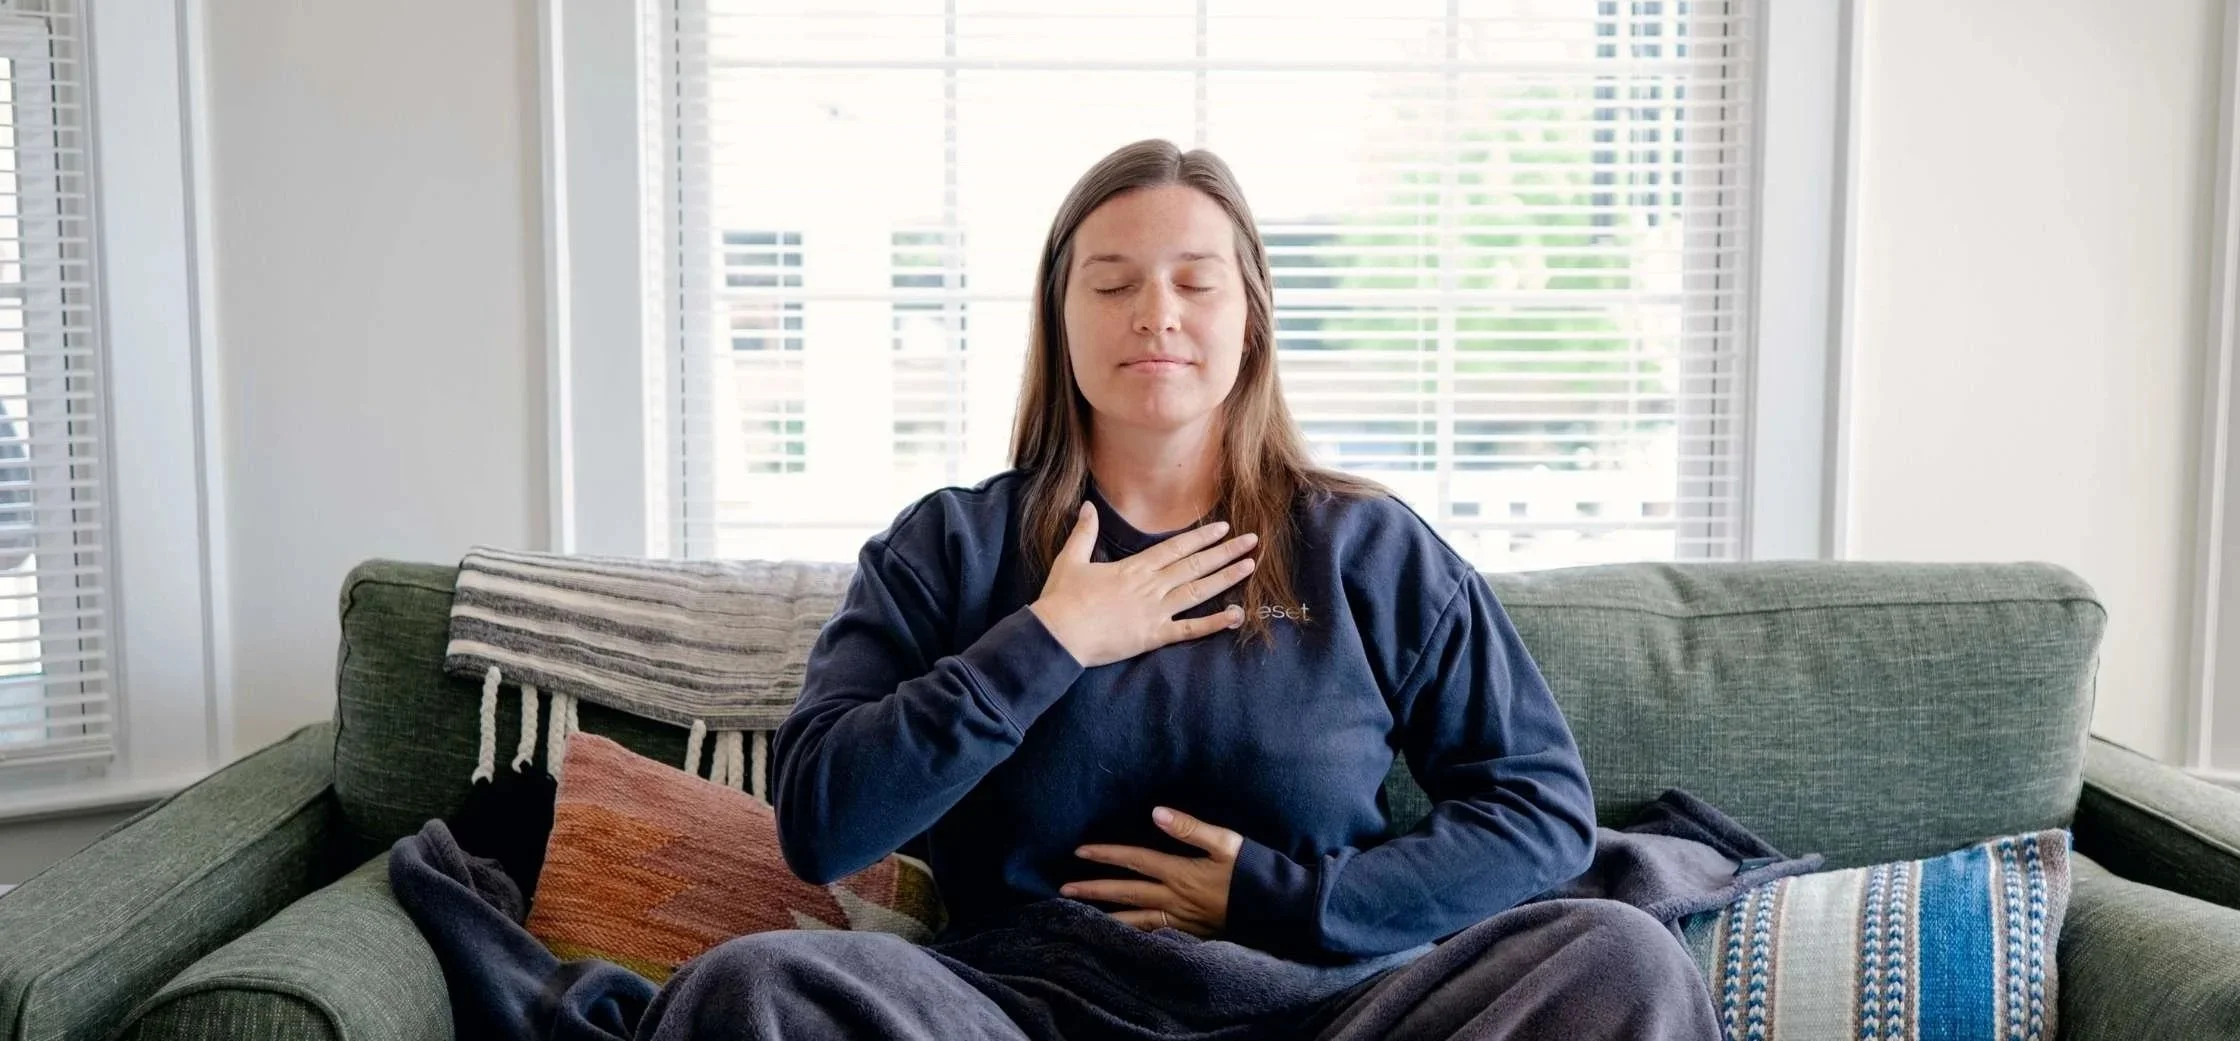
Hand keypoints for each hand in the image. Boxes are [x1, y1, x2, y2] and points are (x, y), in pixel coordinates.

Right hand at [1028, 501, 1257, 668]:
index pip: (1175, 548)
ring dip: (1226, 578)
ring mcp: (1155, 611)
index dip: (1201, 537)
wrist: (1058, 635)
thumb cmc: (1062, 599)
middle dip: (1225, 552)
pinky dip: (1214, 623)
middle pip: (1195, 565)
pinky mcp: (1153, 636)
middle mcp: (1150, 586)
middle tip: (1252, 541)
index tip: (1223, 527)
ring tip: (1250, 566)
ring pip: (1199, 591)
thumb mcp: (1070, 559)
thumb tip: (1088, 505)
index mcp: (1134, 568)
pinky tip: (1236, 615)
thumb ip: (1084, 532)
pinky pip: (1190, 629)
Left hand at [1060, 807, 1243, 936]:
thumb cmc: (1254, 871)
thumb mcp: (1226, 842)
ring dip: (1105, 915)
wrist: (1277, 909)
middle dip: (1093, 890)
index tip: (1079, 851)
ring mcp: (1181, 920)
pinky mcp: (1190, 934)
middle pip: (1127, 893)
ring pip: (1135, 920)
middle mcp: (1175, 899)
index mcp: (1181, 873)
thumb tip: (1155, 812)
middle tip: (1063, 890)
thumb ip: (1189, 827)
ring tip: (1080, 915)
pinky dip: (1132, 935)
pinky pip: (1153, 935)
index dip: (1106, 854)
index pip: (1135, 860)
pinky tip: (1119, 937)